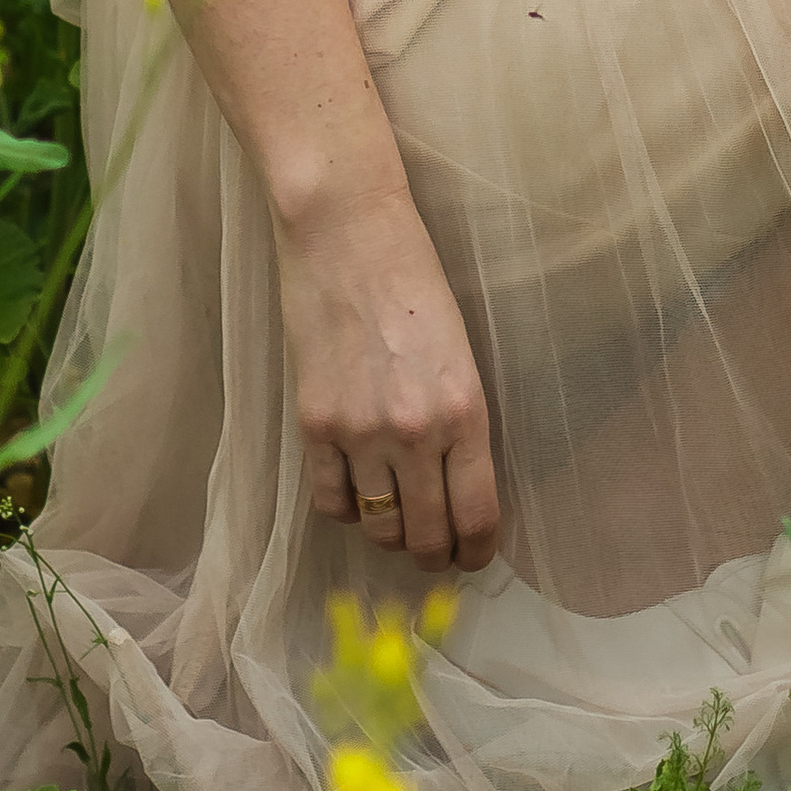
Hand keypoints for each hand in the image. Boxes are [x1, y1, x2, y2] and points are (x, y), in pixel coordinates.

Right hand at [274, 187, 500, 574]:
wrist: (347, 231)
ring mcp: (359, 432)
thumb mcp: (462, 351)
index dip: (477, 552)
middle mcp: (415, 432)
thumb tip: (459, 483)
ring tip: (396, 525)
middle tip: (436, 551)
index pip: (477, 516)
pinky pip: (329, 502)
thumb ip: (461, 419)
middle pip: (427, 535)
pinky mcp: (314, 423)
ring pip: (378, 528)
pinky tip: (354, 493)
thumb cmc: (415, 278)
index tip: (474, 558)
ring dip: (390, 537)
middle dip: (435, 554)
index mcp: (466, 410)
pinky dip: (345, 510)